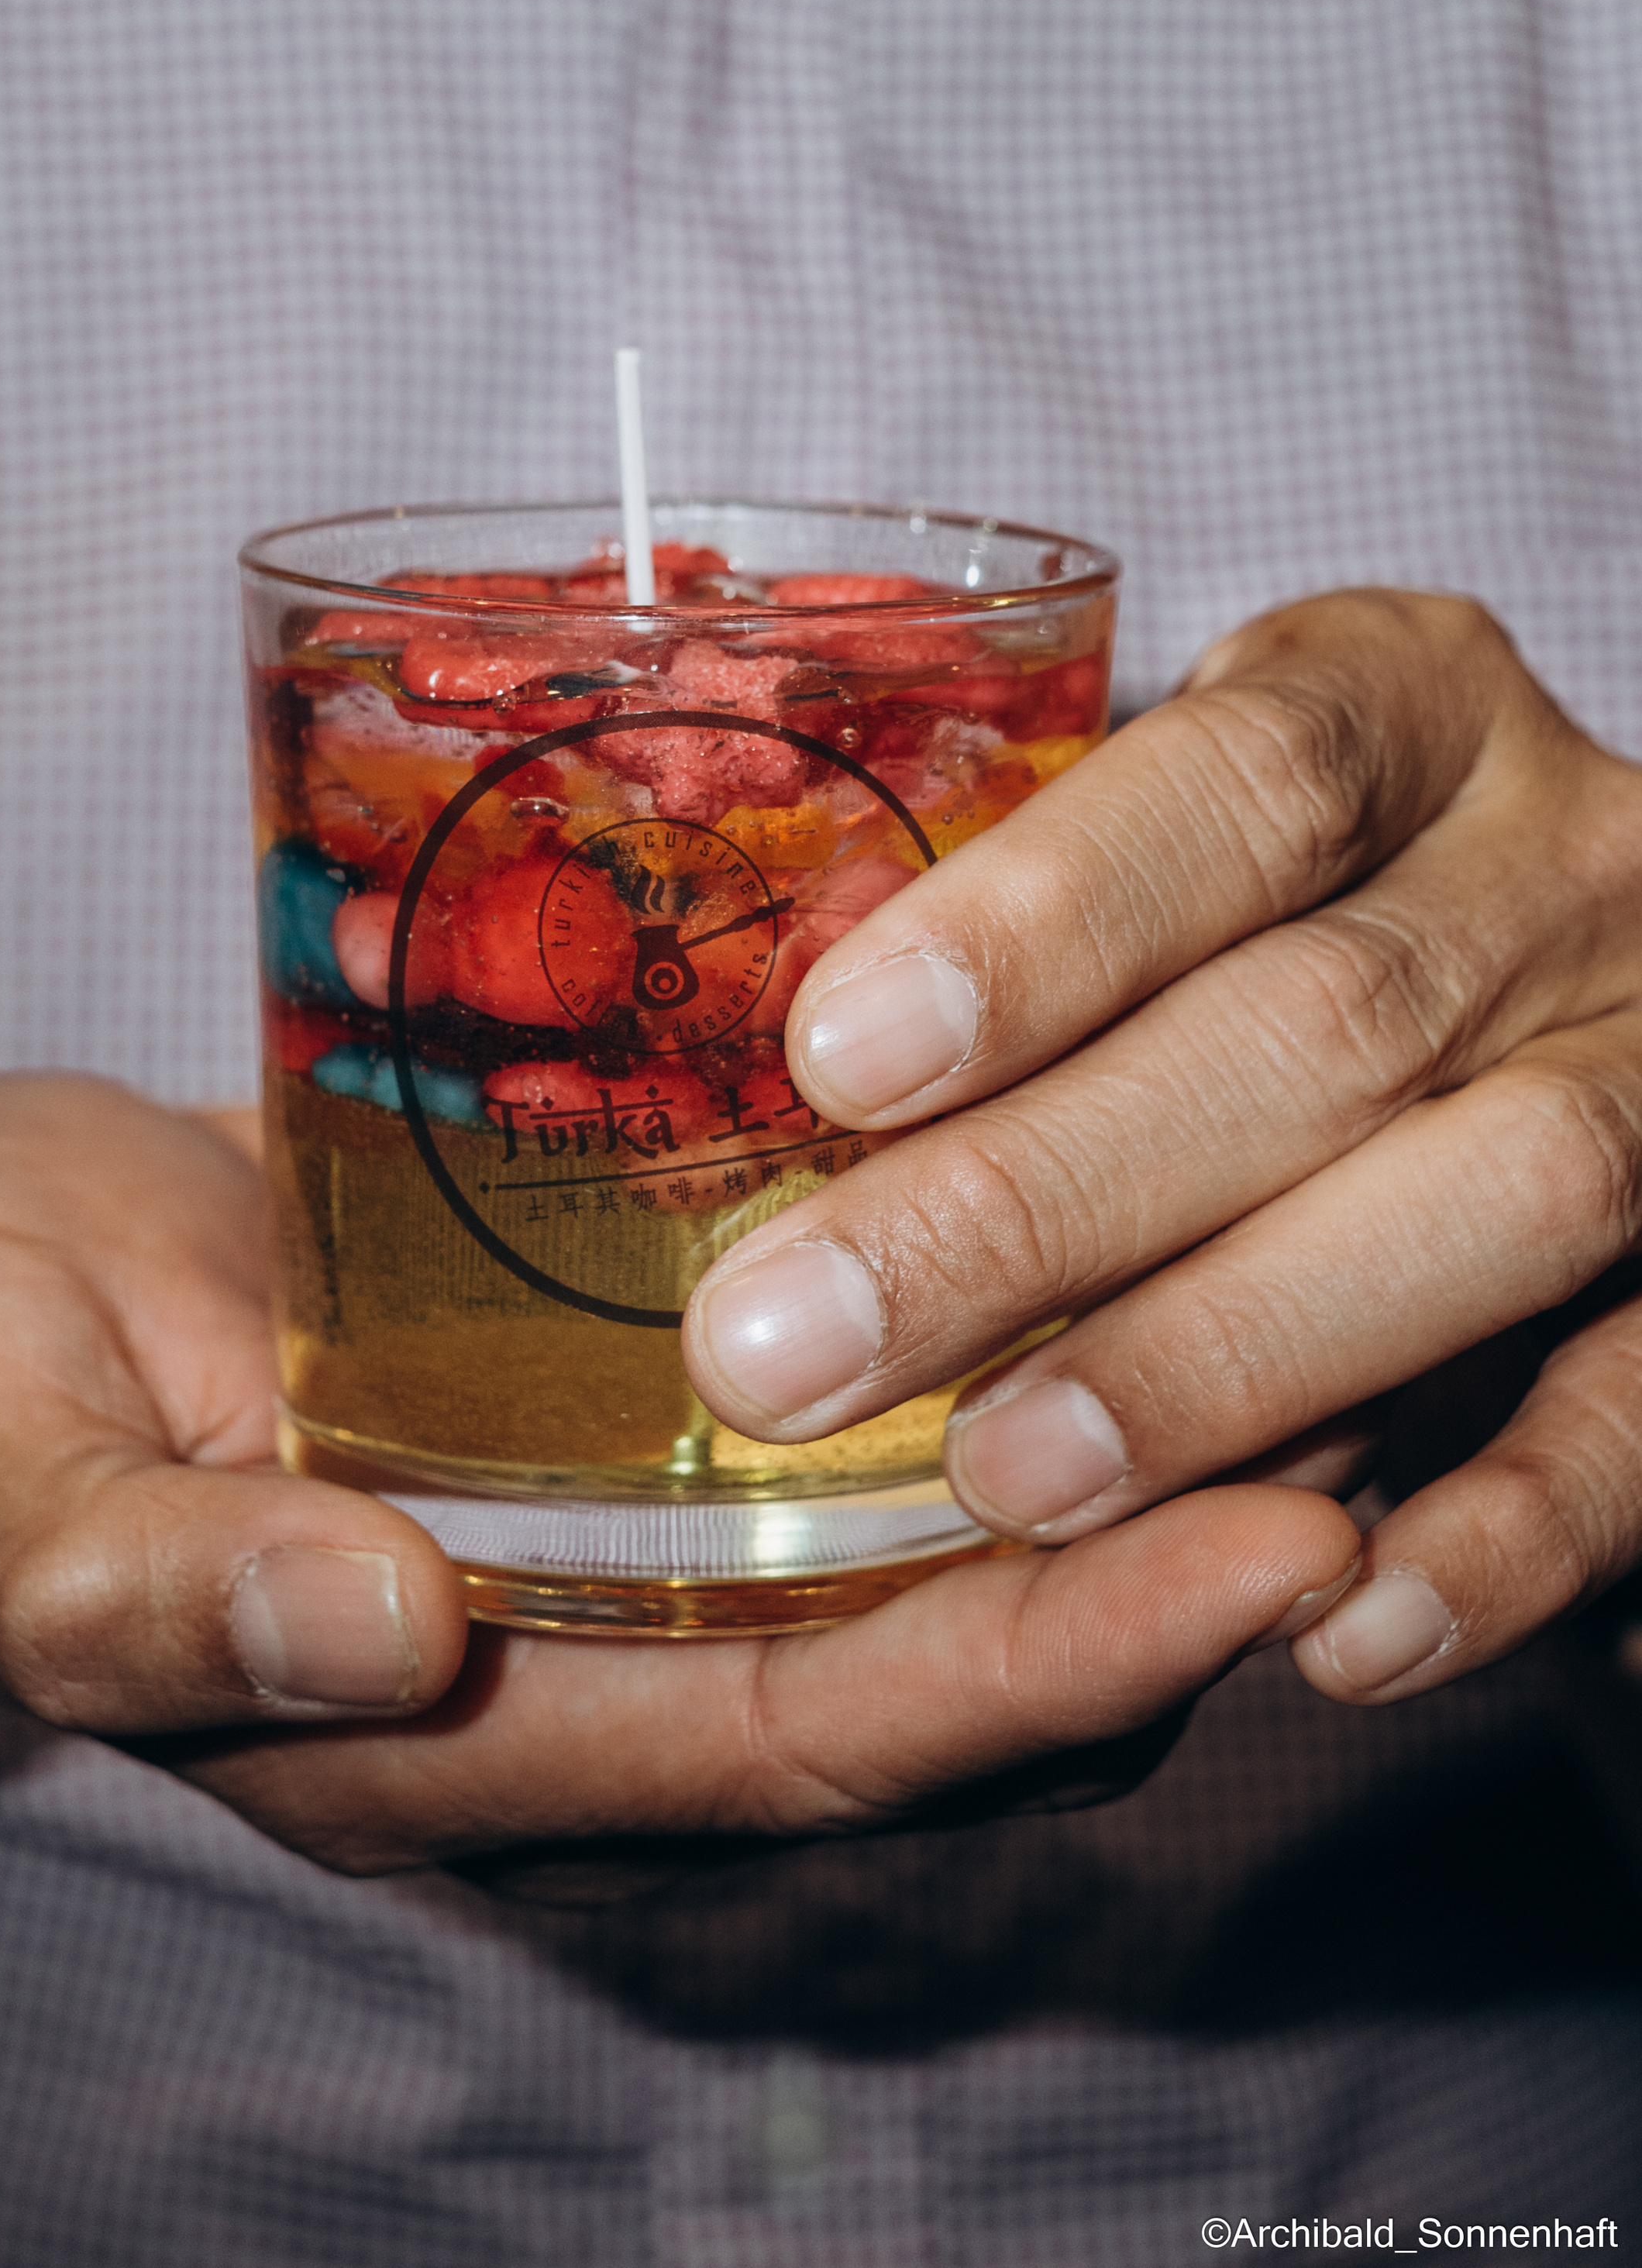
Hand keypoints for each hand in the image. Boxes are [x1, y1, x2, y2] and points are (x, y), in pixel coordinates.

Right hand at [0, 1073, 1358, 1871]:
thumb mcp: (2, 1488)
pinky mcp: (604, 1363)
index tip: (1258, 1561)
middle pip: (922, 1646)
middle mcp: (582, 1635)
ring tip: (1322, 1306)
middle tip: (1382, 1415)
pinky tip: (1104, 1202)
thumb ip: (154, 1597)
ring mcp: (608, 1501)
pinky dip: (985, 1323)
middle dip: (1153, 1562)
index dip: (1035, 1671)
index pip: (804, 1739)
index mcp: (461, 1720)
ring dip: (1111, 1437)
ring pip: (912, 1519)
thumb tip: (376, 1634)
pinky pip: (836, 1382)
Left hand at [680, 591, 1641, 1709]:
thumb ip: (1056, 937)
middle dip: (1042, 1201)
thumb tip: (771, 1107)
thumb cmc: (1298, 905)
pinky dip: (1513, 1524)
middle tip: (794, 1349)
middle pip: (1326, 1021)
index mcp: (1413, 706)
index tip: (836, 1060)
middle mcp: (1570, 863)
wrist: (1589, 968)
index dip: (1044, 920)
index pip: (1245, 780)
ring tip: (1009, 1476)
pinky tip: (1340, 1624)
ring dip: (1236, 1357)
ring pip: (1508, 1196)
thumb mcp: (1195, 843)